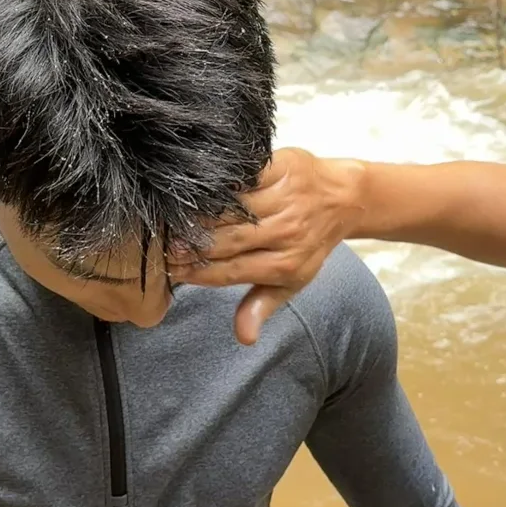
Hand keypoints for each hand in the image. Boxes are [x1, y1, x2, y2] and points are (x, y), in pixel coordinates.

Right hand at [169, 149, 363, 344]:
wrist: (342, 199)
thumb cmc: (309, 243)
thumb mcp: (292, 280)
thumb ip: (262, 305)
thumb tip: (245, 338)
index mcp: (287, 264)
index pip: (229, 272)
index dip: (196, 272)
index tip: (169, 270)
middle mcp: (287, 232)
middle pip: (226, 240)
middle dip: (191, 245)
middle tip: (163, 245)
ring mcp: (285, 198)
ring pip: (229, 208)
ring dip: (198, 214)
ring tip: (173, 219)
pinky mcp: (282, 168)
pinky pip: (241, 178)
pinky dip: (218, 184)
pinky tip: (198, 190)